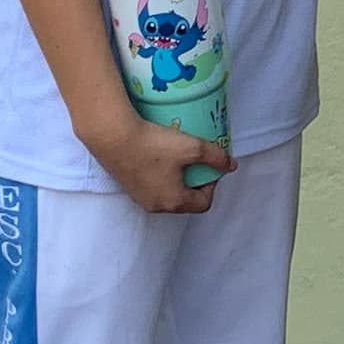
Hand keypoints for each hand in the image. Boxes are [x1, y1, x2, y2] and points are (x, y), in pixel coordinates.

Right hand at [86, 116, 225, 214]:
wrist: (113, 137)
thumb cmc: (154, 144)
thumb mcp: (192, 147)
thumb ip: (216, 157)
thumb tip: (231, 165)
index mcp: (174, 202)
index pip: (203, 203)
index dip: (212, 185)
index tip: (210, 166)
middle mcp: (156, 206)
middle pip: (185, 201)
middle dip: (194, 183)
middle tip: (196, 162)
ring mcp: (139, 198)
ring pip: (167, 194)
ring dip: (176, 180)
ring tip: (177, 158)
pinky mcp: (127, 187)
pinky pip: (151, 187)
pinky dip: (159, 176)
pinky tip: (157, 157)